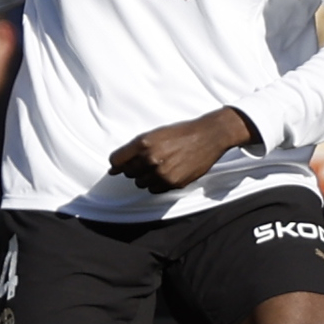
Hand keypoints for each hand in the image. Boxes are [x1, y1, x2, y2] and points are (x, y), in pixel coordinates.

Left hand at [108, 108, 257, 192]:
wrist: (208, 136)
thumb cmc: (181, 133)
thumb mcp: (155, 134)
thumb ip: (133, 149)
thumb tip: (114, 167)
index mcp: (143, 142)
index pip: (116, 161)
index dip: (118, 163)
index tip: (121, 164)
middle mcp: (150, 158)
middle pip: (128, 173)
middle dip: (135, 168)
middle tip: (149, 160)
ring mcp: (161, 172)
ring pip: (140, 183)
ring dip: (146, 177)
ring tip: (160, 165)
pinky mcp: (172, 183)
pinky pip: (154, 190)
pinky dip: (158, 184)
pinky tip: (168, 172)